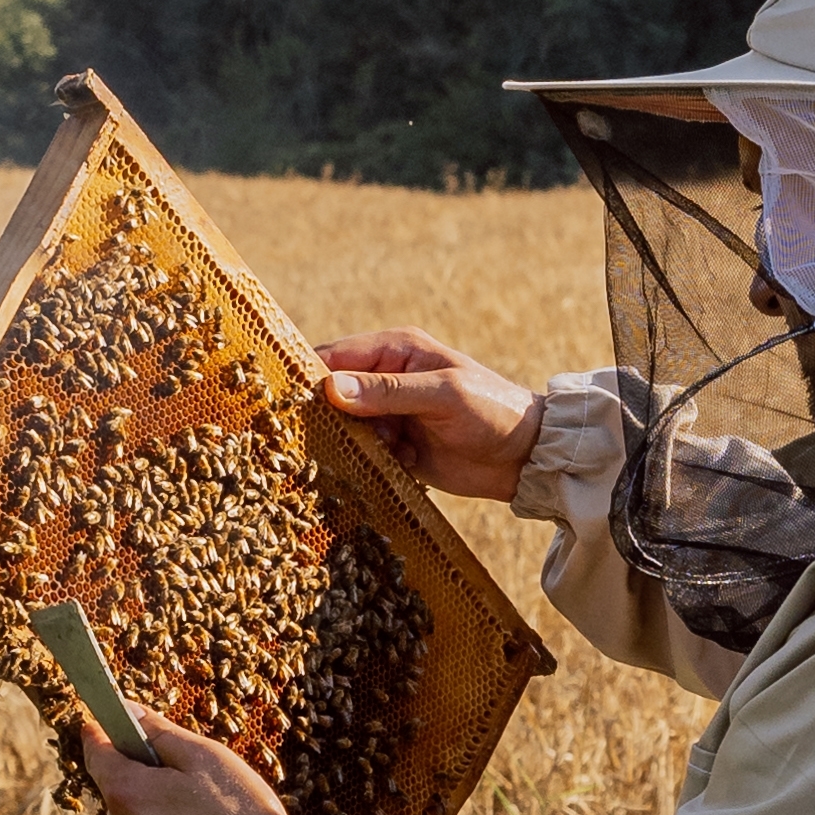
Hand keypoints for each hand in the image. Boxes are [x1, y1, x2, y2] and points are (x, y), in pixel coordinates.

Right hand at [319, 333, 540, 500]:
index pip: (335, 357)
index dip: (309, 378)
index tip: (288, 404)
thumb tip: (331, 388)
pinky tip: (405, 464)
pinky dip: (374, 463)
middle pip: (333, 396)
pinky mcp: (396, 448)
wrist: (526, 458)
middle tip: (338, 438)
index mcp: (396, 350)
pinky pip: (365, 455)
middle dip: (332, 418)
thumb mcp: (442, 394)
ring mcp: (390, 415)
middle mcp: (387, 379)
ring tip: (392, 449)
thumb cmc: (492, 411)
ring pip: (346, 429)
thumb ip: (388, 391)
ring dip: (358, 445)